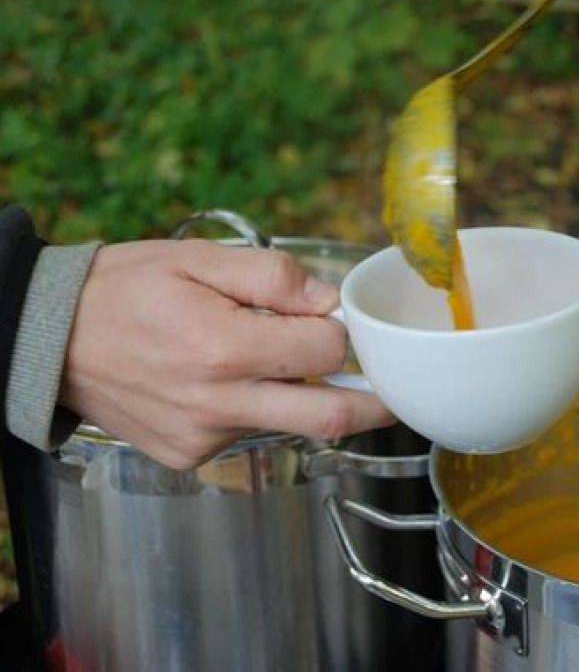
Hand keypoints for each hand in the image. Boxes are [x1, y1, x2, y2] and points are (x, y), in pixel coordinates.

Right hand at [59, 239, 395, 469]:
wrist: (49, 340)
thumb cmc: (124, 290)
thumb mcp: (198, 260)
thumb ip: (272, 276)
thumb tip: (328, 301)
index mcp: (224, 348)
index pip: (326, 351)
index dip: (343, 335)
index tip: (338, 323)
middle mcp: (218, 403)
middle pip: (329, 418)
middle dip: (373, 406)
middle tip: (393, 393)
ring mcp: (203, 437)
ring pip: (287, 425)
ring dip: (302, 399)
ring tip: (272, 363)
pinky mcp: (187, 455)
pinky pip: (246, 436)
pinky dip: (257, 411)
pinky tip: (224, 383)